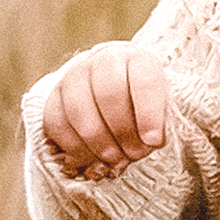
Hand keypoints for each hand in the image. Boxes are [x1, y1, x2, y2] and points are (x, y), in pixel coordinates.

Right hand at [42, 42, 169, 177]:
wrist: (116, 91)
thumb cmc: (146, 105)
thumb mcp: (165, 106)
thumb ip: (163, 121)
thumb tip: (153, 141)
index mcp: (137, 59)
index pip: (143, 81)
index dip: (149, 115)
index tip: (155, 142)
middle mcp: (102, 60)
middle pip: (109, 95)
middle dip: (123, 132)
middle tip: (135, 154)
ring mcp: (73, 76)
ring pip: (79, 110)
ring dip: (98, 142)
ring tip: (115, 159)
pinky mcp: (53, 96)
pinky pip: (56, 122)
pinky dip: (73, 146)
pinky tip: (90, 158)